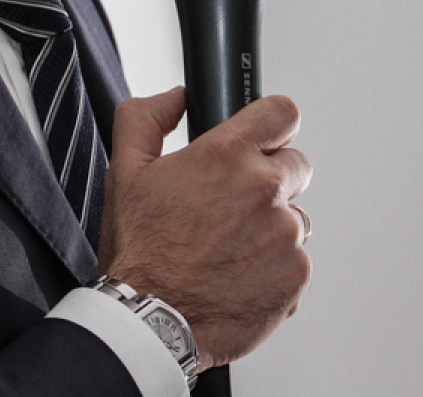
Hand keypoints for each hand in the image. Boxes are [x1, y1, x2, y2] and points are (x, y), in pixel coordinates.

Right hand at [99, 87, 312, 370]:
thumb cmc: (139, 253)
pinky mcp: (297, 273)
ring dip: (272, 229)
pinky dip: (274, 269)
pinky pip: (296, 260)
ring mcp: (285, 232)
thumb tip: (176, 97)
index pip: (282, 113)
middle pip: (296, 165)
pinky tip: (238, 278)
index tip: (265, 139)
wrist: (150, 324)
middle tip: (231, 210)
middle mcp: (263, 188)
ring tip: (229, 252)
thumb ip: (146, 119)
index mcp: (227, 156)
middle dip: (270, 181)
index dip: (272, 125)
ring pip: (294, 217)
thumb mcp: (125, 173)